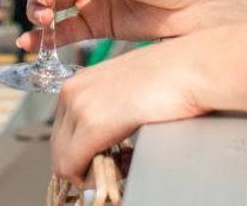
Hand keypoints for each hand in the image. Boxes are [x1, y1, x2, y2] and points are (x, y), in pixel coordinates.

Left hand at [51, 39, 210, 186]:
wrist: (188, 68)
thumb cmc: (168, 78)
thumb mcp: (124, 92)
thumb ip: (106, 113)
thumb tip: (99, 145)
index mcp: (78, 82)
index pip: (61, 133)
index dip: (78, 154)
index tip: (99, 163)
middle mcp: (72, 91)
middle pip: (57, 148)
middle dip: (80, 166)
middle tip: (108, 172)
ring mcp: (79, 106)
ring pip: (62, 161)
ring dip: (85, 172)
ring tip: (115, 171)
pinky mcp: (93, 124)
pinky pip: (72, 166)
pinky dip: (89, 178)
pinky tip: (112, 172)